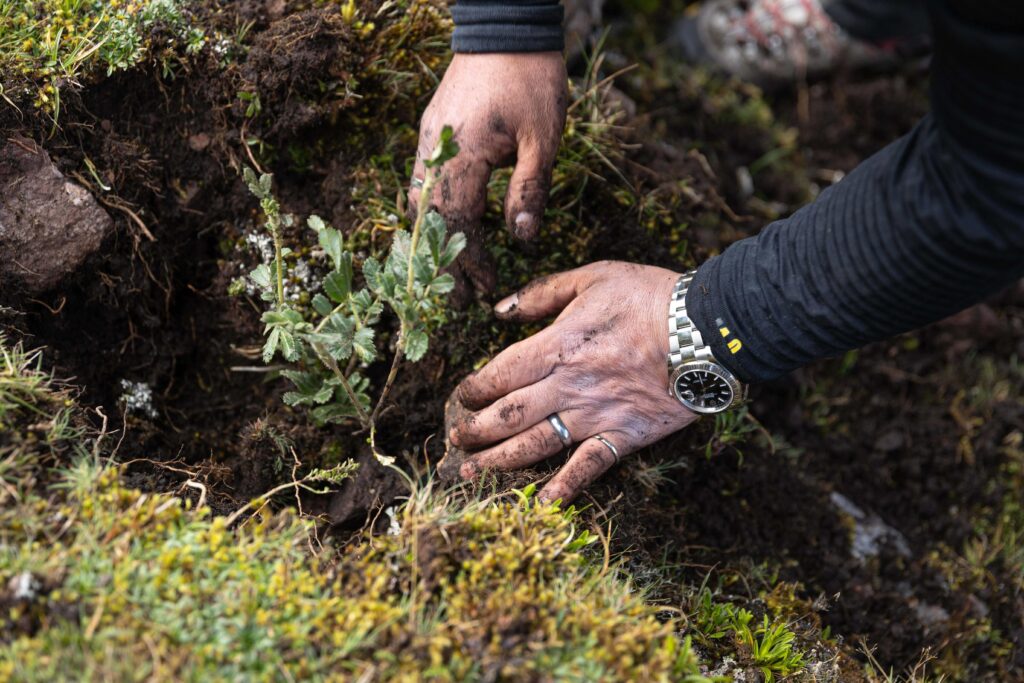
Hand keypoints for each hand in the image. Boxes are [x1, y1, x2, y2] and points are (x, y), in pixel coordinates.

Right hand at [409, 53, 567, 291]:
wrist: (505, 25)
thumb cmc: (530, 78)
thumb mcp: (542, 139)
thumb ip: (529, 190)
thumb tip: (522, 240)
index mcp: (460, 155)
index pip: (457, 224)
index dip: (469, 262)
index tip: (486, 288)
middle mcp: (434, 150)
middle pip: (429, 222)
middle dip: (443, 263)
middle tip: (459, 298)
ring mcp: (428, 139)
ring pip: (419, 204)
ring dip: (434, 241)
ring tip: (449, 272)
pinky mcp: (432, 130)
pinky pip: (422, 182)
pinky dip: (432, 213)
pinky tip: (446, 229)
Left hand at [448, 261, 700, 502]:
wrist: (708, 329)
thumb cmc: (650, 296)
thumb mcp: (593, 277)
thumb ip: (542, 292)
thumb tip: (499, 309)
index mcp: (558, 345)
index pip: (500, 374)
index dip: (474, 389)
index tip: (462, 397)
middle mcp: (570, 385)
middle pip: (509, 415)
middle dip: (475, 431)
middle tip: (456, 441)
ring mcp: (597, 415)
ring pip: (536, 444)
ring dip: (500, 462)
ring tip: (472, 473)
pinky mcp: (625, 436)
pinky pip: (589, 467)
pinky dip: (564, 489)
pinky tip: (540, 504)